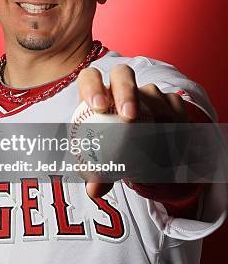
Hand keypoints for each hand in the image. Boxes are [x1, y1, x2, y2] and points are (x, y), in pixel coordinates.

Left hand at [76, 64, 187, 198]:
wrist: (144, 156)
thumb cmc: (115, 154)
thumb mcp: (106, 165)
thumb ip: (100, 174)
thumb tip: (94, 189)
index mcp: (97, 96)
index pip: (89, 78)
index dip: (92, 86)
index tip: (99, 107)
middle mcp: (121, 88)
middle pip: (122, 73)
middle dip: (126, 90)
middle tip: (129, 115)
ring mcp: (146, 92)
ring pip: (152, 92)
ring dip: (154, 113)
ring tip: (157, 138)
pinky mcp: (170, 101)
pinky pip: (174, 105)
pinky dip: (174, 121)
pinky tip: (173, 137)